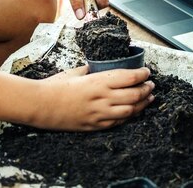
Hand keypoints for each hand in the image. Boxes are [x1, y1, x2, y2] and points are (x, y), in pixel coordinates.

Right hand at [31, 66, 154, 130]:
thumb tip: (101, 67)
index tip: (147, 72)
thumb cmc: (55, 86)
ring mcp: (100, 114)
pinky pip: (118, 122)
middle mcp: (103, 98)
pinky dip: (130, 116)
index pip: (130, 78)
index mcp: (99, 81)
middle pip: (135, 95)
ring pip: (131, 111)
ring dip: (143, 104)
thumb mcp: (76, 72)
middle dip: (147, 89)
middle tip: (151, 84)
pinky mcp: (95, 126)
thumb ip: (92, 70)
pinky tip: (134, 111)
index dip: (143, 75)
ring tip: (149, 98)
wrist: (40, 106)